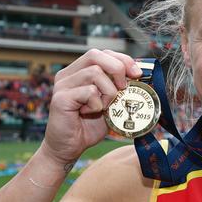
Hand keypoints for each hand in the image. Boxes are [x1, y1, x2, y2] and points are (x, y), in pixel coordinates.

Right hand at [41, 49, 142, 163]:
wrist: (69, 148)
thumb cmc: (89, 125)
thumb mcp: (110, 103)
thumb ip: (120, 88)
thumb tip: (141, 76)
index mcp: (79, 71)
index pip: (102, 53)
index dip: (122, 59)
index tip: (137, 74)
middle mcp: (68, 74)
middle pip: (96, 55)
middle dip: (118, 68)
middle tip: (124, 87)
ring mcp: (63, 85)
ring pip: (95, 73)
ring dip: (108, 91)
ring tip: (104, 106)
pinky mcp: (61, 98)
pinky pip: (89, 92)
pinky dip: (97, 104)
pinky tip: (91, 113)